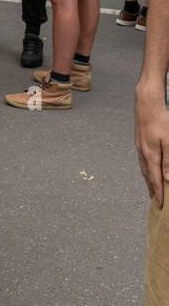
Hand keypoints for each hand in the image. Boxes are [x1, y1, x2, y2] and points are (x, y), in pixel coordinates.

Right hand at [135, 88, 168, 205]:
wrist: (147, 101)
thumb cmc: (161, 118)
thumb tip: (168, 178)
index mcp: (151, 155)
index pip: (155, 179)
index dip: (158, 193)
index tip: (159, 205)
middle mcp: (143, 153)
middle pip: (147, 176)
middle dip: (152, 190)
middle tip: (154, 201)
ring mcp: (140, 146)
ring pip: (144, 168)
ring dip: (148, 180)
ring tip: (151, 188)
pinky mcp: (140, 140)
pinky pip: (143, 160)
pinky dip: (146, 169)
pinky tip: (148, 168)